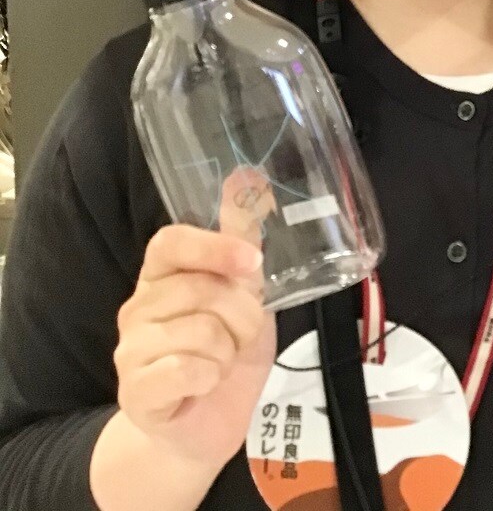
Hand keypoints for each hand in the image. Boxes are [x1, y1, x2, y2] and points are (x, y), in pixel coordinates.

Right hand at [113, 223, 276, 469]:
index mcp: (162, 275)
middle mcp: (138, 306)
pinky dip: (212, 376)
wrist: (208, 423)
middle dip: (242, 314)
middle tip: (242, 333)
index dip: (213, 247)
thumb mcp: (246, 289)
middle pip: (202, 290)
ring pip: (201, 331)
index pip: (170, 242)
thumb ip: (242, 238)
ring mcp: (130, 349)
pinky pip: (187, 369)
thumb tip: (247, 177)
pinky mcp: (134, 391)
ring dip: (229, 350)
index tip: (253, 262)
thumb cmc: (227, 348)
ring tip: (222, 359)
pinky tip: (206, 382)